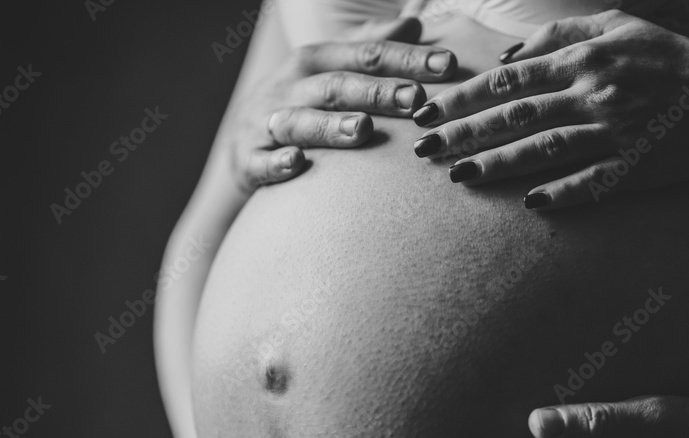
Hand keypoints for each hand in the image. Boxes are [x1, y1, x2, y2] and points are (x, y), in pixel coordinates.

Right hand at [231, 16, 456, 192]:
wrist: (240, 143)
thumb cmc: (300, 103)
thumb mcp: (330, 70)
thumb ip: (370, 49)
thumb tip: (413, 24)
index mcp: (315, 61)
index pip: (367, 55)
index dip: (407, 59)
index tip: (448, 65)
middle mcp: (290, 87)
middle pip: (338, 85)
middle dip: (376, 91)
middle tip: (414, 99)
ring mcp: (267, 122)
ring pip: (300, 121)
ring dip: (330, 125)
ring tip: (363, 130)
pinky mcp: (249, 159)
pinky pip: (262, 161)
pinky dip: (277, 163)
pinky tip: (297, 163)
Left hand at [411, 10, 688, 208]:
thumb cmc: (667, 57)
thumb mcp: (616, 25)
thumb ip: (560, 34)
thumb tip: (508, 59)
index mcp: (584, 59)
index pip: (507, 80)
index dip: (462, 97)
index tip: (426, 112)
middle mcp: (592, 94)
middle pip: (514, 115)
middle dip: (463, 132)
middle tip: (424, 149)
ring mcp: (613, 133)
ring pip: (542, 148)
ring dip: (498, 163)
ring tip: (460, 175)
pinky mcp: (634, 166)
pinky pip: (591, 181)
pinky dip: (561, 191)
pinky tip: (529, 203)